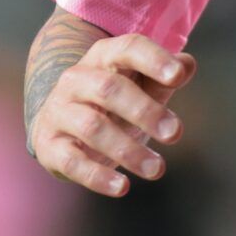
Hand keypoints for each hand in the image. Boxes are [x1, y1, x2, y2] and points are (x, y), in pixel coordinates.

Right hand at [29, 32, 195, 197]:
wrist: (60, 124)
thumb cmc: (114, 103)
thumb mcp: (141, 87)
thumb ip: (164, 78)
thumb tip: (187, 65)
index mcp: (103, 57)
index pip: (128, 49)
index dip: (153, 60)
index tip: (178, 77)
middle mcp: (76, 79)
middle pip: (109, 89)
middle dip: (145, 111)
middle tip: (175, 133)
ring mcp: (59, 111)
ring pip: (93, 127)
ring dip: (127, 150)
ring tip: (157, 169)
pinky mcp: (48, 145)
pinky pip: (72, 161)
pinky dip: (97, 176)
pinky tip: (122, 187)